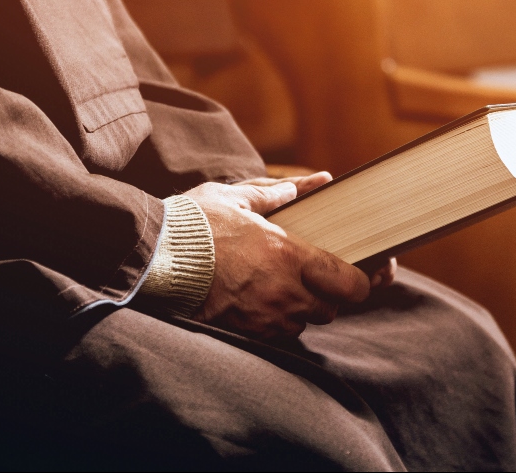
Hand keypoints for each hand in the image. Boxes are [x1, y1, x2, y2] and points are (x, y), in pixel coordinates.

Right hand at [186, 173, 369, 339]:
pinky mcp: (246, 331)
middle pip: (332, 308)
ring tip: (284, 286)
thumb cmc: (196, 223)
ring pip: (305, 323)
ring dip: (302, 309)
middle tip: (313, 275)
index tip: (356, 273)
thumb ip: (283, 192)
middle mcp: (285, 291)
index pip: (350, 283)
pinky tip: (261, 299)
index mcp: (290, 255)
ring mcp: (266, 315)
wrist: (154, 257)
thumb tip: (318, 181)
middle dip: (329, 295)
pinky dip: (277, 320)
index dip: (361, 281)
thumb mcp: (239, 197)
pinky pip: (278, 334)